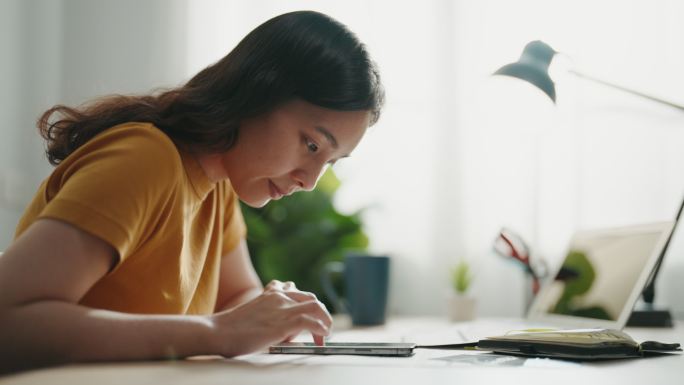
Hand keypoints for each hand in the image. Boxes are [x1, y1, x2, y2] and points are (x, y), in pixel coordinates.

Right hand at [209, 280, 332, 356]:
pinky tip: (320, 338)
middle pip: (310, 297)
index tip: (310, 318)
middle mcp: (279, 295)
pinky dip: (320, 330)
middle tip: (322, 328)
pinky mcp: (283, 322)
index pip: (296, 291)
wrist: (217, 331)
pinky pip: (311, 322)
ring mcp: (282, 307)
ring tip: (325, 333)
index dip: (307, 305)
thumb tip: (290, 333)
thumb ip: (272, 316)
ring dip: (325, 320)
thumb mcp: (256, 314)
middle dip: (320, 313)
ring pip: (315, 306)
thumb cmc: (232, 329)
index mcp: (271, 292)